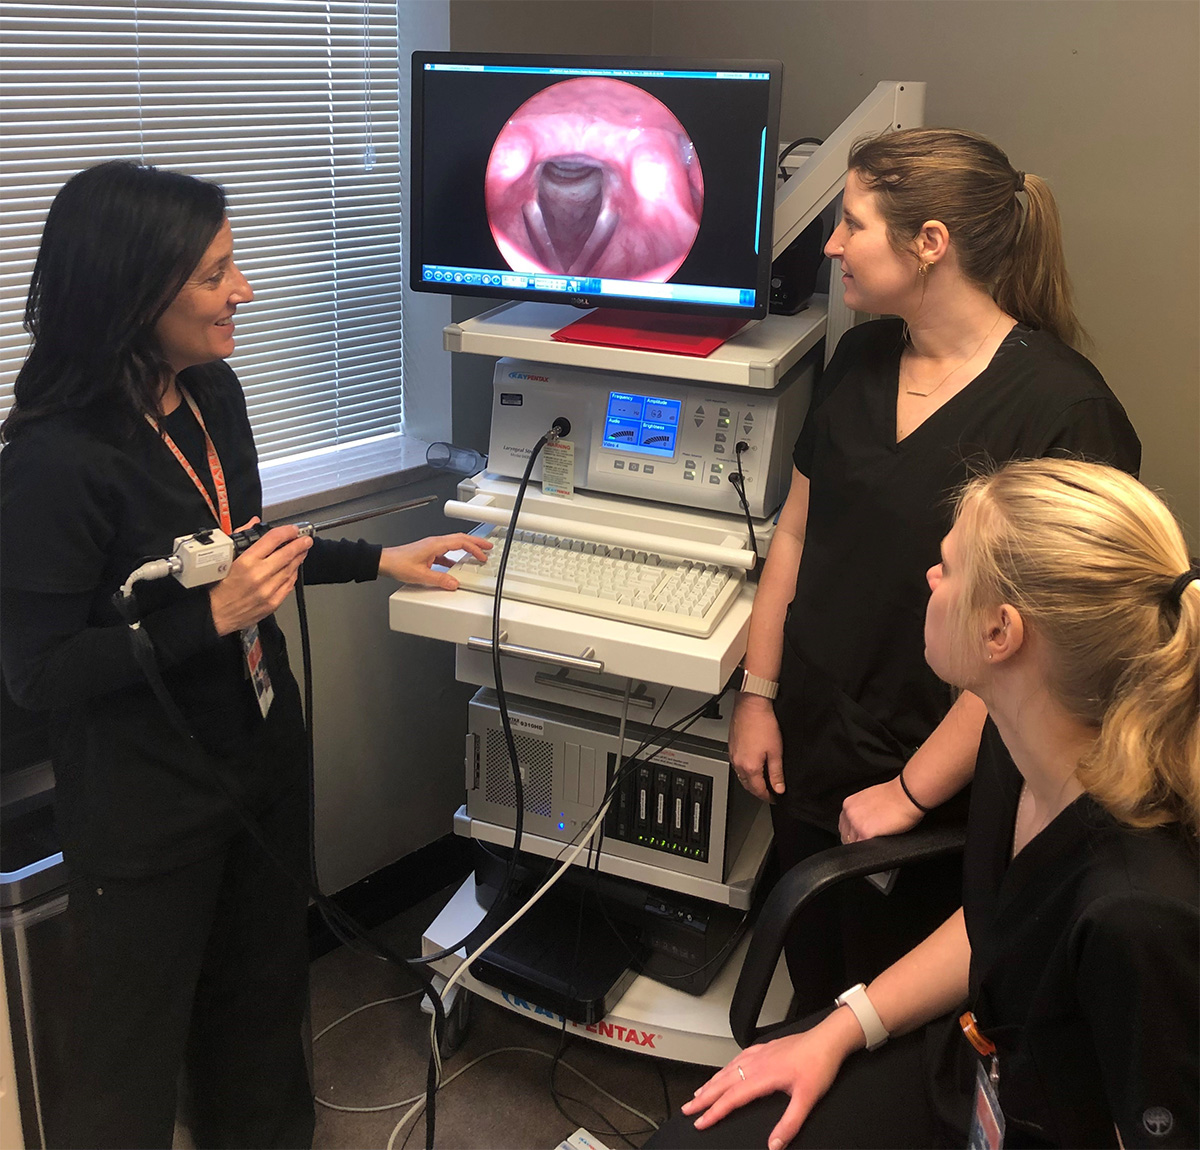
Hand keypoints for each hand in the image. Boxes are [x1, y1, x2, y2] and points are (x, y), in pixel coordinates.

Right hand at [209, 519, 312, 635]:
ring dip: (298, 558)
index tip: (292, 529)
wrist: (214, 614)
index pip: (273, 539)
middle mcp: (259, 576)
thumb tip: (252, 524)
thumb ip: (240, 537)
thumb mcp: (224, 558)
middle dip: (300, 544)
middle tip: (306, 539)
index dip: (287, 531)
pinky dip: (293, 575)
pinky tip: (294, 569)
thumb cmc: (216, 588)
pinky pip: (288, 586)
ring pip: (290, 570)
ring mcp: (268, 590)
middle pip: (287, 554)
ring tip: (302, 551)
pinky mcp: (272, 603)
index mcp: (246, 562)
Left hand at [377, 533, 492, 589]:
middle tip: (488, 547)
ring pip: (454, 544)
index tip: (483, 555)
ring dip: (466, 549)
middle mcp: (435, 543)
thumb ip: (439, 579)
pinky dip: (455, 557)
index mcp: (436, 544)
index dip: (475, 548)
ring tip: (476, 555)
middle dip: (476, 543)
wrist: (384, 562)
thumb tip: (454, 583)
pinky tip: (455, 566)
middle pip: (460, 539)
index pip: (461, 542)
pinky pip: (446, 552)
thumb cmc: (398, 563)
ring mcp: (431, 547)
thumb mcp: (421, 575)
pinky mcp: (427, 553)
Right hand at [681, 1011, 860, 1149]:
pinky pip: (738, 1058)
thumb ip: (789, 1124)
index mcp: (763, 1076)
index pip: (732, 1098)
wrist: (828, 1040)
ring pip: (728, 1069)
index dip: (714, 1112)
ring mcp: (760, 1054)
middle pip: (723, 1082)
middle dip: (704, 1097)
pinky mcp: (766, 1048)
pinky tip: (725, 1070)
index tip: (700, 1122)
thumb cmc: (819, 1065)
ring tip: (699, 1093)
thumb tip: (774, 1145)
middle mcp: (757, 1063)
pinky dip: (726, 1067)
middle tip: (688, 1108)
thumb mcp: (807, 1100)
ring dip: (712, 1082)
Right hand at [728, 692, 784, 800]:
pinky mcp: (731, 746)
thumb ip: (776, 773)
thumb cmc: (763, 723)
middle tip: (770, 792)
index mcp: (749, 767)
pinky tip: (753, 765)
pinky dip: (745, 770)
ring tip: (762, 780)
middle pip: (748, 785)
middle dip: (759, 791)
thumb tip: (779, 788)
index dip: (768, 797)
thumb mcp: (776, 751)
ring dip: (751, 781)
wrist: (752, 704)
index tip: (775, 798)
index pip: (758, 790)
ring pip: (741, 776)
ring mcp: (733, 754)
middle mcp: (738, 763)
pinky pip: (737, 765)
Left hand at [839, 777, 923, 842]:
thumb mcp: (870, 798)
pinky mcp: (865, 833)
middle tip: (871, 841)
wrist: (907, 794)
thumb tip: (862, 822)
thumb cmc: (895, 795)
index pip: (843, 826)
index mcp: (849, 805)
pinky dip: (870, 850)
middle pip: (846, 837)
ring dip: (864, 846)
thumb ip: (861, 810)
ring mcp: (856, 824)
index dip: (852, 834)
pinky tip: (880, 845)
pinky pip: (863, 849)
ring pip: (854, 844)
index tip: (859, 837)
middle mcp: (849, 814)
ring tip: (877, 842)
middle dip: (857, 841)